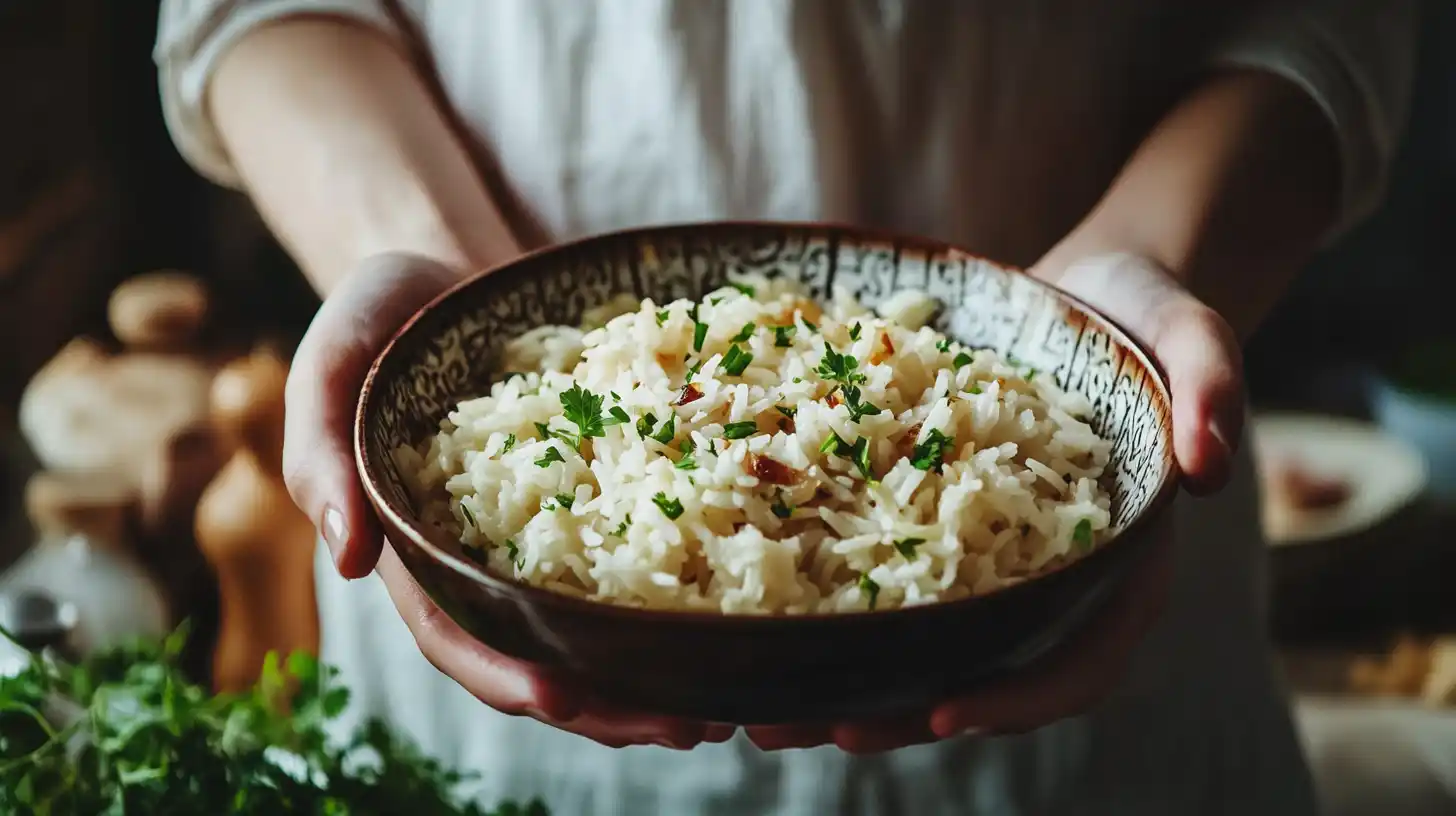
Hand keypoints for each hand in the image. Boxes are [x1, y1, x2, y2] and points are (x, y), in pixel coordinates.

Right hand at [282, 253, 734, 749]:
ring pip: (597, 624)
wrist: (454, 267)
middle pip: (540, 653)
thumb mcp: (331, 363)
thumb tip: (347, 557)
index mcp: (417, 548)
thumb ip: (319, 450)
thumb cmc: (381, 315)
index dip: (504, 674)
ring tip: (723, 704)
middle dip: (606, 703)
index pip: (455, 635)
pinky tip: (730, 616)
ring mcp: (547, 531)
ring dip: (653, 673)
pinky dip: (678, 595)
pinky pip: (640, 556)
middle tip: (683, 726)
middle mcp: (486, 556)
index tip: (562, 698)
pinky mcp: (600, 493)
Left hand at [749, 252, 1238, 751]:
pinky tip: (763, 621)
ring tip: (763, 711)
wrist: (1087, 288)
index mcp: (1120, 564)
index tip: (945, 712)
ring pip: (924, 646)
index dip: (1017, 696)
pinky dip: (831, 611)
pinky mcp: (941, 525)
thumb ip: (1213, 388)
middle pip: (982, 674)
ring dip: (850, 683)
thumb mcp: (1195, 333)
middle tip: (817, 730)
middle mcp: (1053, 579)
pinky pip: (886, 583)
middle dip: (902, 713)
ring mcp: (994, 559)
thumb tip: (1209, 466)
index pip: (1081, 659)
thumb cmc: (1146, 314)